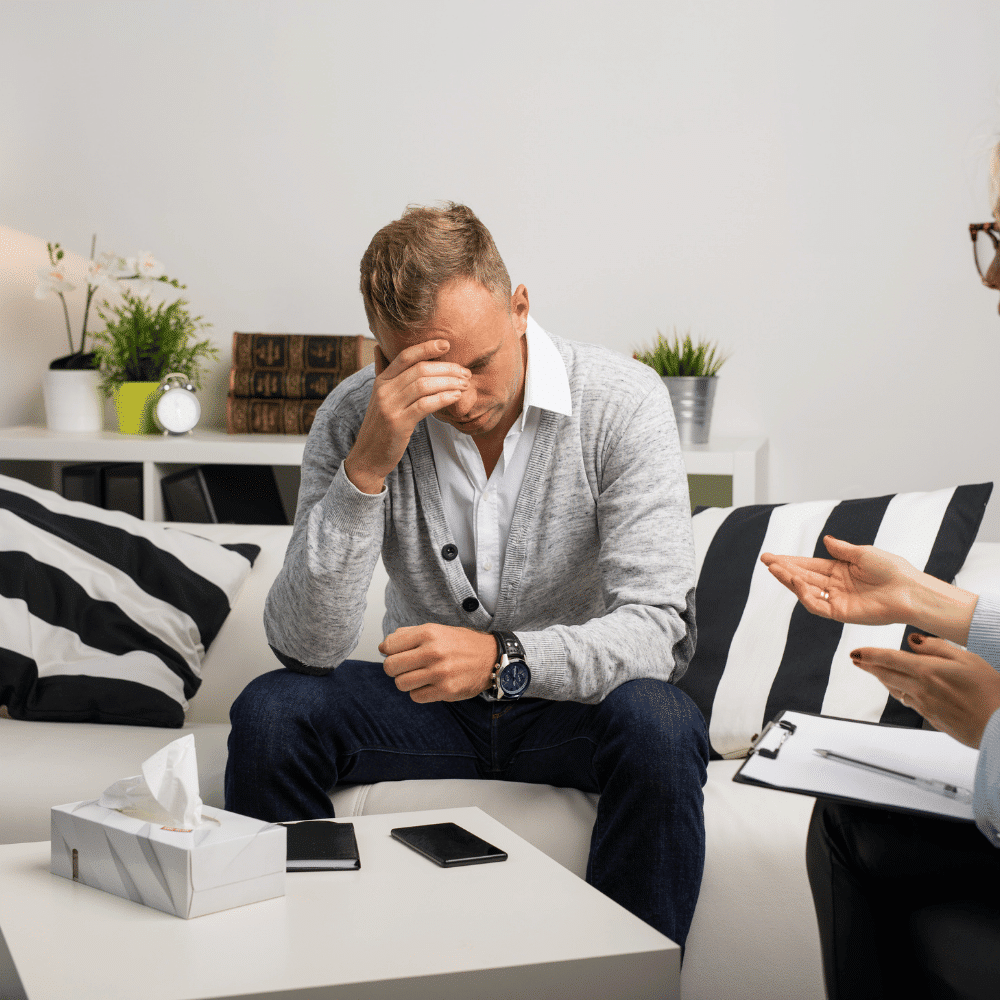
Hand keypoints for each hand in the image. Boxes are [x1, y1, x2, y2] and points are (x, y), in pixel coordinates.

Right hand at [343, 340, 470, 493]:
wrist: (368, 456)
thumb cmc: (380, 426)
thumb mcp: (378, 397)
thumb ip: (382, 372)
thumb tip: (379, 348)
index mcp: (381, 381)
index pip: (405, 356)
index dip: (426, 347)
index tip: (446, 344)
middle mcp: (384, 390)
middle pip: (420, 369)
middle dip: (447, 368)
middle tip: (465, 373)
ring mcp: (390, 406)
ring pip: (424, 385)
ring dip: (449, 382)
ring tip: (464, 385)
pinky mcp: (398, 423)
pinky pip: (425, 405)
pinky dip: (443, 398)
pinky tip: (456, 397)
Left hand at [379, 624, 495, 702]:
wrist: (490, 657)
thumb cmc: (461, 644)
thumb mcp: (436, 630)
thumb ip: (409, 635)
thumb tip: (384, 646)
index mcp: (428, 633)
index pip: (389, 646)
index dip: (389, 651)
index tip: (396, 653)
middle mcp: (433, 651)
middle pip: (390, 667)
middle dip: (394, 669)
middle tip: (405, 667)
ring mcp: (440, 672)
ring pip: (401, 684)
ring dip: (406, 682)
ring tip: (418, 676)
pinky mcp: (446, 690)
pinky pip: (416, 697)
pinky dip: (419, 692)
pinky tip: (430, 684)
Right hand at [760, 535, 977, 644]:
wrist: (910, 591)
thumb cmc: (893, 570)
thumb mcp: (864, 553)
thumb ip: (842, 549)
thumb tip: (826, 540)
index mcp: (841, 570)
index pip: (809, 565)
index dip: (790, 560)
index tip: (772, 556)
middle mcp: (836, 585)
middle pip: (803, 576)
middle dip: (784, 569)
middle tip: (766, 560)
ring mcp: (837, 600)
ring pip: (806, 591)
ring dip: (790, 580)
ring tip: (776, 569)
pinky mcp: (841, 613)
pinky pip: (817, 605)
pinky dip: (805, 595)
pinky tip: (797, 583)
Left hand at [851, 634, 999, 748]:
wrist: (999, 726)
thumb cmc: (990, 692)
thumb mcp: (967, 658)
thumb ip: (937, 647)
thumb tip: (914, 640)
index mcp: (927, 671)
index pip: (889, 659)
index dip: (869, 655)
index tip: (856, 652)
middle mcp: (921, 689)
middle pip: (885, 674)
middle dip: (868, 666)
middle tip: (856, 659)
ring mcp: (924, 705)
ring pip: (894, 689)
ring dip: (881, 679)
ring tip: (873, 671)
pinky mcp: (930, 718)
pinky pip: (908, 702)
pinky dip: (898, 692)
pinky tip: (898, 689)